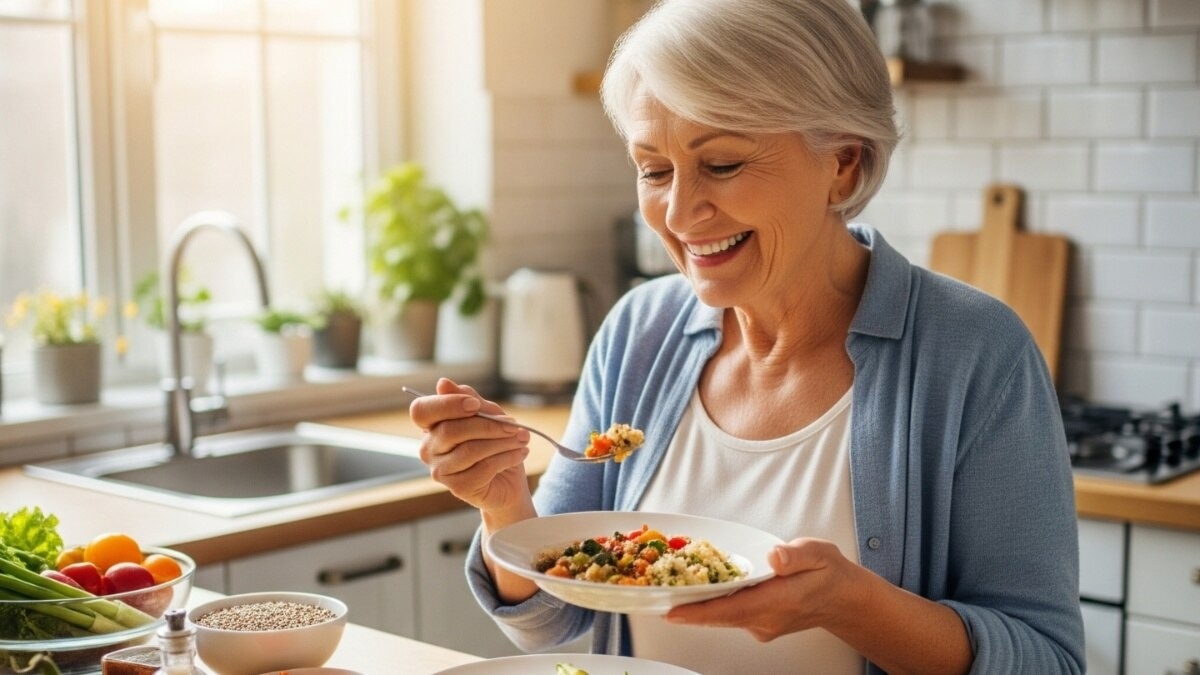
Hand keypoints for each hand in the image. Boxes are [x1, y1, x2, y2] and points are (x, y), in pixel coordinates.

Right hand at [408, 377, 532, 512]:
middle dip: (487, 425)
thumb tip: (442, 383)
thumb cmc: (494, 442)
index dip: (447, 405)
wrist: (508, 481)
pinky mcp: (458, 487)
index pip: (421, 410)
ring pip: (470, 450)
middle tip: (514, 425)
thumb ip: (469, 399)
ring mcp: (440, 470)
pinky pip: (484, 468)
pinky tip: (520, 453)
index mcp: (430, 425)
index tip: (476, 405)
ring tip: (522, 438)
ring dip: (503, 441)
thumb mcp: (487, 414)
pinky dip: (507, 457)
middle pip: (450, 430)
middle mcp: (429, 448)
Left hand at [664, 538, 864, 641]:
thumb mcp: (819, 554)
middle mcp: (766, 619)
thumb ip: (796, 556)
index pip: (731, 610)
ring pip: (721, 617)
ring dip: (696, 607)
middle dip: (687, 608)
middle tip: (655, 596)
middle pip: (718, 616)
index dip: (699, 612)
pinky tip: (697, 593)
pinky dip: (711, 606)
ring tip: (668, 592)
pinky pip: (728, 616)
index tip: (673, 612)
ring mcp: (761, 625)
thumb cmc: (831, 574)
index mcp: (779, 602)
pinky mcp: (758, 624)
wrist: (845, 600)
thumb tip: (775, 557)